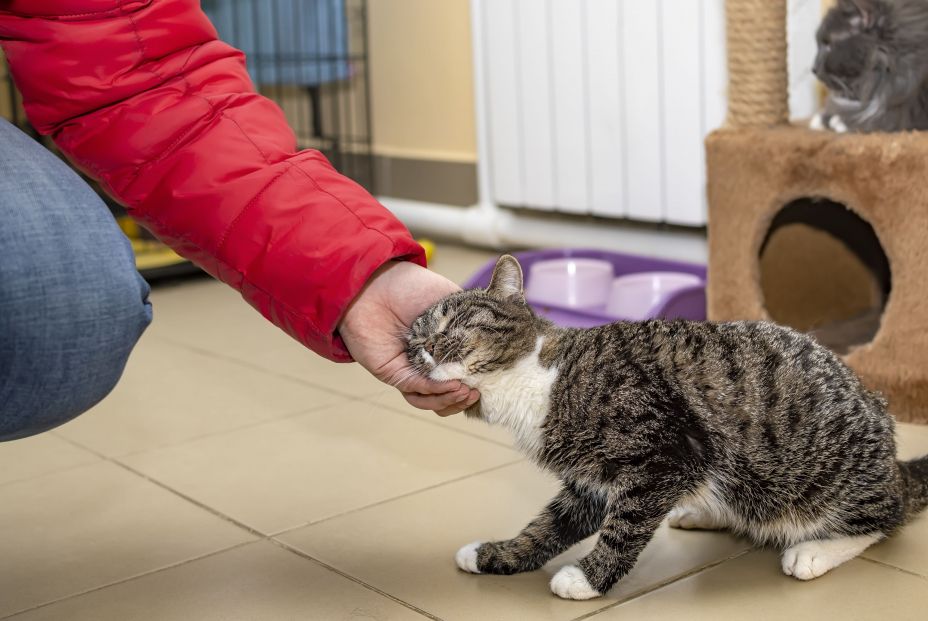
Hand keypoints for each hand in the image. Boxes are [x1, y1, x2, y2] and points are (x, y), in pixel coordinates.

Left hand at [338, 260, 480, 415]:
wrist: (376, 284)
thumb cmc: (411, 287)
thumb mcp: (452, 301)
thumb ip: (472, 320)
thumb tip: (493, 340)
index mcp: (444, 347)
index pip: (464, 373)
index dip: (479, 381)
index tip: (494, 379)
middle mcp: (429, 362)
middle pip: (450, 394)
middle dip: (465, 399)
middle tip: (477, 392)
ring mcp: (412, 370)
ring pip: (433, 399)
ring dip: (451, 400)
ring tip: (466, 392)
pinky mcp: (395, 374)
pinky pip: (417, 389)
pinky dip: (435, 391)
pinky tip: (451, 385)